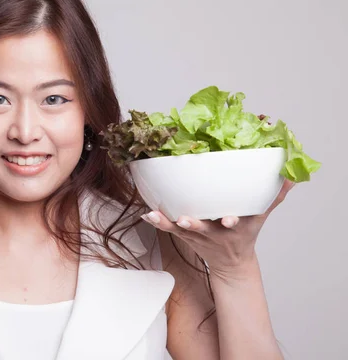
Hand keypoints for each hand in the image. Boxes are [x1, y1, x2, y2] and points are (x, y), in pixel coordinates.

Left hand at [141, 179, 295, 276]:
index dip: (232, 221)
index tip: (229, 220)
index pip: (236, 223)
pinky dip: (158, 222)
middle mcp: (215, 234)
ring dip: (168, 223)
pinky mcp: (185, 237)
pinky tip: (147, 214)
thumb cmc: (246, 234)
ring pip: (181, 230)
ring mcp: (198, 236)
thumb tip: (292, 175)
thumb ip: (274, 196)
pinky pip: (169, 230)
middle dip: (194, 225)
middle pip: (204, 230)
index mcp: (236, 228)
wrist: (232, 264)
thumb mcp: (261, 217)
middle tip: (185, 219)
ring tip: (155, 215)